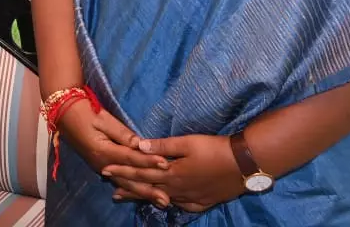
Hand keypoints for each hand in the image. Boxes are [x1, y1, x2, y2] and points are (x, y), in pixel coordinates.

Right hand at [57, 100, 170, 206]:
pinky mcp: (101, 166)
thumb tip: (141, 144)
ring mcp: (100, 167)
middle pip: (129, 179)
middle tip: (166, 199)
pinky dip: (131, 189)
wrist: (64, 113)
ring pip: (124, 184)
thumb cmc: (85, 112)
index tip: (165, 164)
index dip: (148, 161)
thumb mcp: (104, 119)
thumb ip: (123, 134)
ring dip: (142, 193)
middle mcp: (102, 163)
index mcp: (103, 150)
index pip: (131, 158)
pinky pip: (119, 181)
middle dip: (148, 189)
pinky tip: (140, 195)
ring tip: (159, 201)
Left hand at [104, 134, 242, 212]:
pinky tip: (168, 202)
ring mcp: (192, 198)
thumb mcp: (187, 142)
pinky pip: (183, 205)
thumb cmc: (214, 149)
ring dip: (148, 197)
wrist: (244, 164)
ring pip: (164, 199)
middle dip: (130, 190)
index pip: (141, 174)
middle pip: (149, 190)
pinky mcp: (205, 202)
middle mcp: (179, 190)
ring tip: (135, 198)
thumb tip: (139, 147)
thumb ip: (162, 145)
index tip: (105, 171)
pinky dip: (172, 203)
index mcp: (172, 174)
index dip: (122, 172)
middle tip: (113, 193)